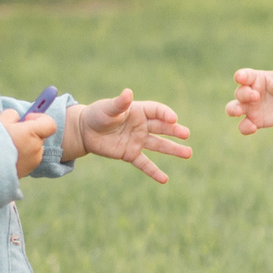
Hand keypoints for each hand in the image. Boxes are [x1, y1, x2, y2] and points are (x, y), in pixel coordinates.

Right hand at [0, 108, 56, 177]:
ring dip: (24, 144)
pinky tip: (6, 156)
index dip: (40, 118)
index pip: (50, 124)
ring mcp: (33, 161)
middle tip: (12, 132)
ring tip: (6, 146)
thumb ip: (12, 115)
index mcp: (31, 134)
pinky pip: (29, 158)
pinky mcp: (28, 171)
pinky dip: (21, 155)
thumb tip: (17, 118)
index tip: (26, 118)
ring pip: (34, 147)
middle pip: (40, 135)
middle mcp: (36, 148)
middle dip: (29, 132)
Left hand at [73, 89, 191, 182]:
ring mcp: (138, 141)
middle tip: (186, 134)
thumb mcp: (107, 108)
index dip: (165, 114)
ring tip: (188, 153)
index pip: (157, 111)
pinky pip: (144, 163)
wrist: (84, 131)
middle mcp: (142, 126)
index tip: (173, 119)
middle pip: (162, 128)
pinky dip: (154, 172)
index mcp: (138, 111)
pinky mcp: (130, 154)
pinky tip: (164, 179)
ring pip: (159, 145)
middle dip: (175, 131)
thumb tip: (128, 93)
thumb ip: (119, 103)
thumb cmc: (97, 114)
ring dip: (173, 149)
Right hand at [226, 68, 272, 134]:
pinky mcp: (252, 121)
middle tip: (255, 96)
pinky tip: (253, 127)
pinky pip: (243, 126)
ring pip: (233, 108)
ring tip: (239, 112)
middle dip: (244, 94)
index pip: (244, 75)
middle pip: (239, 92)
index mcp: (254, 79)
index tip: (240, 78)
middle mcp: (247, 93)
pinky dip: (245, 127)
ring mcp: (248, 108)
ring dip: (233, 109)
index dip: (241, 76)